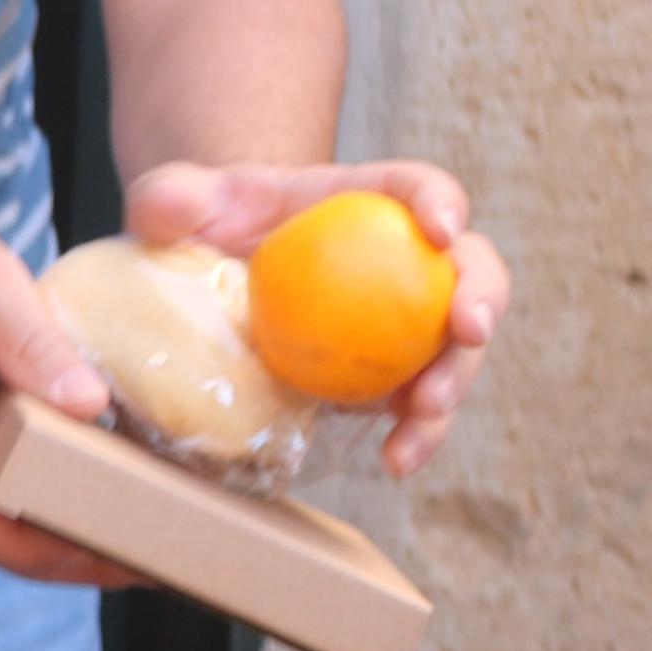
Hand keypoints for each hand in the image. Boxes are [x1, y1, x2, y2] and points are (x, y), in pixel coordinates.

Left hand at [126, 160, 509, 478]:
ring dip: (454, 385)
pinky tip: (395, 461)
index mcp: (370, 200)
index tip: (441, 229)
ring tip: (421, 420)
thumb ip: (169, 196)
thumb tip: (171, 205)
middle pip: (471, 270)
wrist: (219, 284)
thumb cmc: (210, 231)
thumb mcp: (179, 205)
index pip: (419, 189)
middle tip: (469, 332)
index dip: (442, 203)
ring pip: (457, 349)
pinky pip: (420, 405)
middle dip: (482, 299)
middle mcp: (407, 259)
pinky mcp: (393, 378)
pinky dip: (417, 433)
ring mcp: (407, 323)